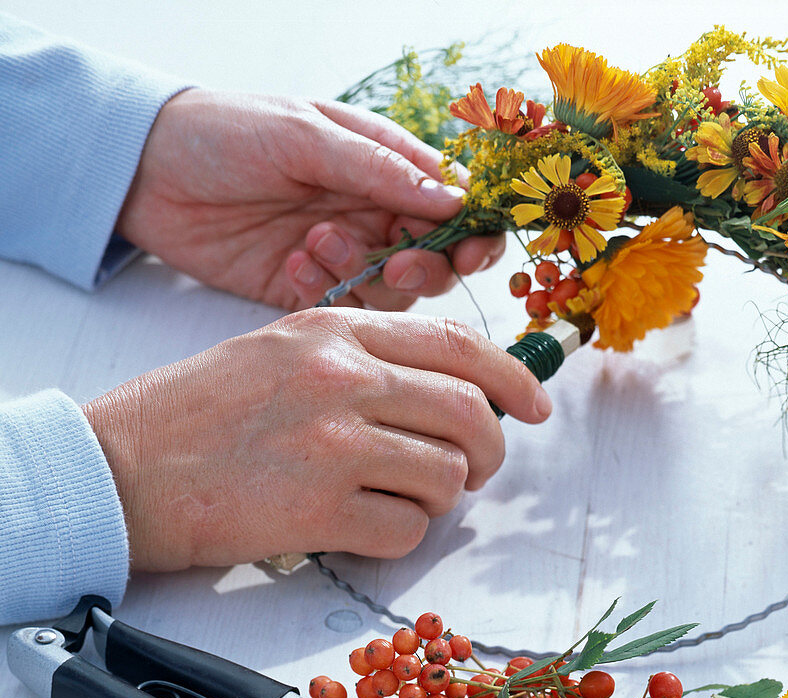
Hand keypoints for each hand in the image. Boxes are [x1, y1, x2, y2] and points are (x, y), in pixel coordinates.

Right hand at [82, 308, 550, 570]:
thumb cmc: (195, 415)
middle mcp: (342, 377)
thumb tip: (449, 393)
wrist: (120, 467)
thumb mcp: (281, 351)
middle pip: (471, 413)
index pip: (459, 344)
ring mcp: (333, 442)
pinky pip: (407, 531)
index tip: (536, 405)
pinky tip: (358, 527)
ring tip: (392, 497)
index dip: (513, 377)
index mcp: (336, 331)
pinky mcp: (319, 508)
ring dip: (436, 497)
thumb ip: (365, 361)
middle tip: (472, 470)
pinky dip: (398, 537)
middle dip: (488, 452)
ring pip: (447, 475)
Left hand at [116, 89, 504, 310]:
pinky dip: (327, 293)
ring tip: (314, 243)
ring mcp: (344, 256)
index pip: (456, 206)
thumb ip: (381, 168)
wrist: (146, 171)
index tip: (467, 251)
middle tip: (394, 262)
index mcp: (386, 166)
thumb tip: (455, 199)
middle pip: (437, 261)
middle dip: (425, 267)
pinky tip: (292, 264)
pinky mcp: (309, 291)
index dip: (474, 233)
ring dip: (365, 275)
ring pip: (394, 293)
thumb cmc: (227, 131)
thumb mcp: (307, 135)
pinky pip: (344, 309)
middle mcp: (373, 214)